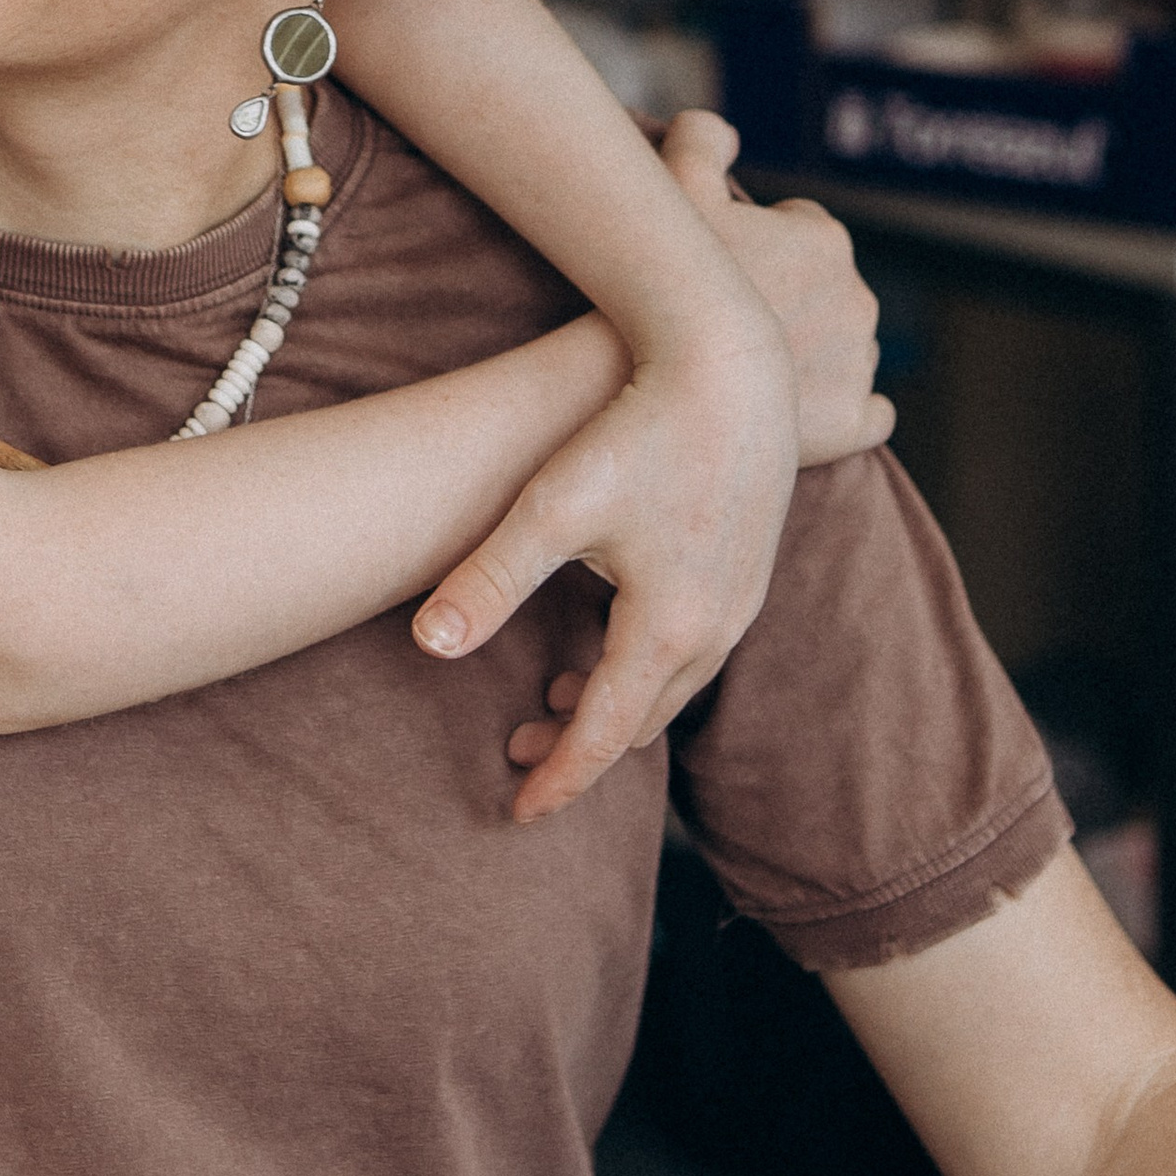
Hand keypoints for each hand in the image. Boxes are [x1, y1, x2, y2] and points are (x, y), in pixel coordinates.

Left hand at [417, 300, 799, 821]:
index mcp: (668, 628)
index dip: (558, 780)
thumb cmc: (640, 429)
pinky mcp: (749, 568)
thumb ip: (490, 580)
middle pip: (642, 721)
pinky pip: (696, 647)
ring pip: (674, 686)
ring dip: (617, 703)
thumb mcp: (553, 507)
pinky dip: (648, 664)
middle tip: (518, 750)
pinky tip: (611, 631)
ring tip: (557, 692)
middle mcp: (717, 629)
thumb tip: (425, 647)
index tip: (517, 812)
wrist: (735, 363)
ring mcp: (742, 600)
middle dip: (581, 747)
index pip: (604, 736)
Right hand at [658, 110, 891, 467]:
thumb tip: (722, 131)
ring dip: (814, 354)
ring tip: (756, 369)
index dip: (761, 248)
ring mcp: (859, 363)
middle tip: (733, 321)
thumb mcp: (674, 186)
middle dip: (791, 300)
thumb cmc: (672, 281)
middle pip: (826, 293)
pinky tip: (813, 412)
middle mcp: (858, 298)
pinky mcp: (854, 421)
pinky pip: (873, 414)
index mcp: (825, 240)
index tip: (728, 268)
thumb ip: (700, 138)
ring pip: (846, 349)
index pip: (802, 234)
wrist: (667, 378)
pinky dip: (850, 412)